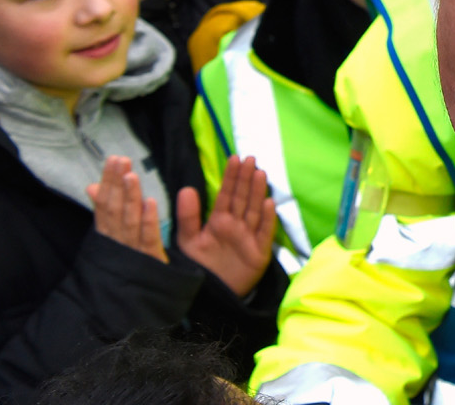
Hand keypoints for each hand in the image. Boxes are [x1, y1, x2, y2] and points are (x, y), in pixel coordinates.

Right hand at [87, 156, 167, 263]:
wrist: (132, 309)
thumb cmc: (125, 269)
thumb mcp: (113, 240)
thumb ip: (104, 213)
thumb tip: (92, 186)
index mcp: (108, 237)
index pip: (105, 205)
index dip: (109, 182)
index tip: (113, 160)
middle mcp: (117, 243)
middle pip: (115, 210)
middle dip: (117, 184)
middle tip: (121, 160)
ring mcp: (131, 252)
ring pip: (129, 221)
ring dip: (130, 198)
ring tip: (132, 176)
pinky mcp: (149, 262)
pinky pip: (148, 239)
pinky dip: (147, 221)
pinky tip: (150, 203)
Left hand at [177, 156, 277, 296]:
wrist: (211, 296)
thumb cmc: (199, 267)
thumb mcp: (188, 241)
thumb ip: (188, 216)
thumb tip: (186, 188)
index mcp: (219, 221)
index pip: (226, 194)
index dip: (231, 177)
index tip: (235, 158)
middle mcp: (236, 225)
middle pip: (242, 198)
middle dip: (246, 178)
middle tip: (250, 158)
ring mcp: (249, 236)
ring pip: (254, 210)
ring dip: (258, 192)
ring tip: (260, 173)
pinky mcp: (259, 251)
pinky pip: (264, 231)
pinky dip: (267, 218)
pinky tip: (268, 203)